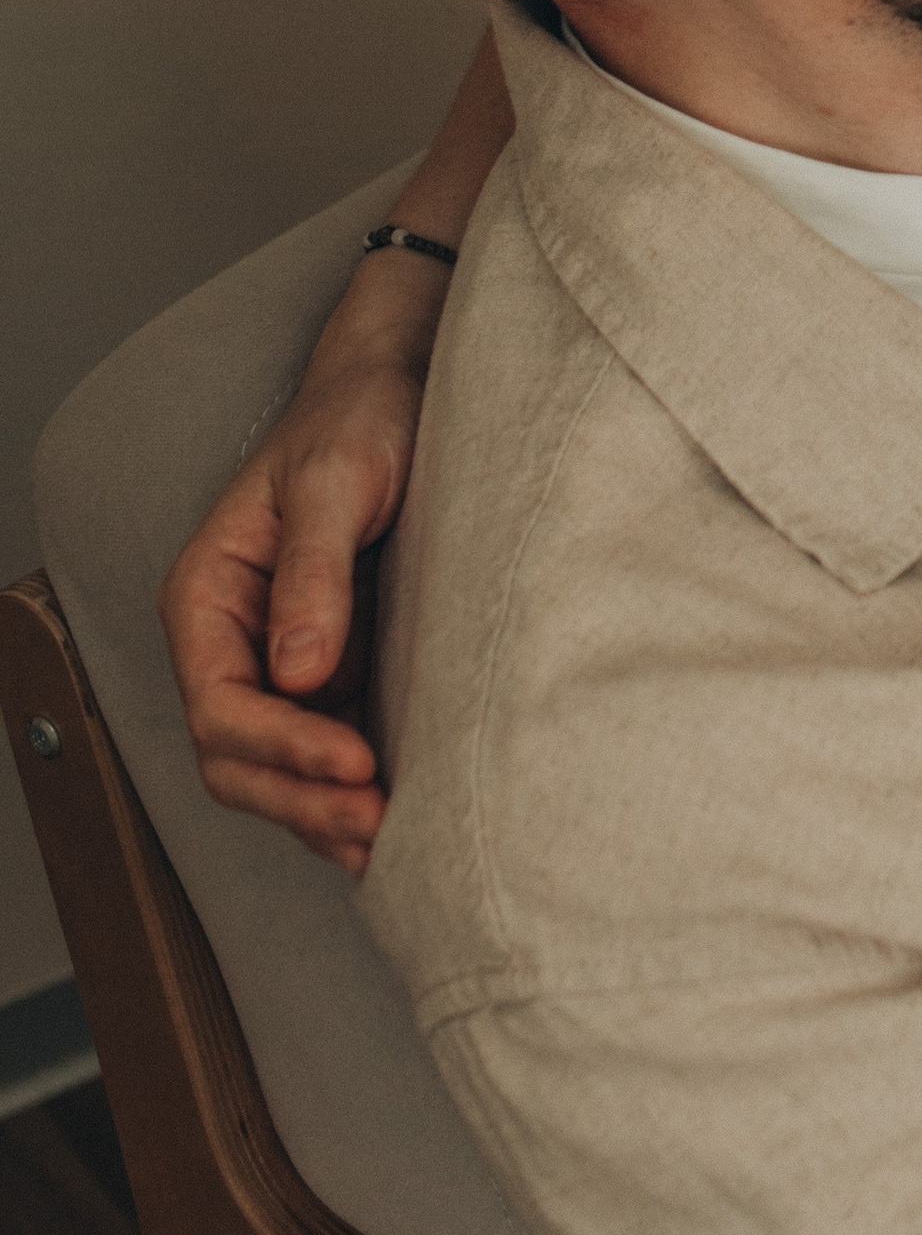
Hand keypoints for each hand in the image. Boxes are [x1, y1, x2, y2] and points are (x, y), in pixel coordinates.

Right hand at [158, 265, 436, 876]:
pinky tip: (399, 824)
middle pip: (236, 758)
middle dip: (301, 801)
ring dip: (322, 816)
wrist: (399, 391)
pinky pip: (322, 757)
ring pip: (274, 774)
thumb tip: (297, 673)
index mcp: (207, 597)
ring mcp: (281, 667)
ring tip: (392, 843)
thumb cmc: (361, 418)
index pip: (219, 704)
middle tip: (379, 825)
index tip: (358, 763)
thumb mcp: (337, 478)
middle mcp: (232, 642)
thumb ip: (314, 571)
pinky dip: (347, 796)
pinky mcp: (336, 675)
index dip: (283, 746)